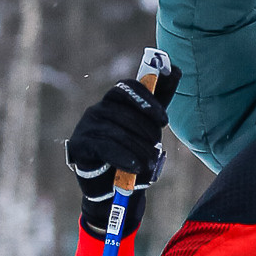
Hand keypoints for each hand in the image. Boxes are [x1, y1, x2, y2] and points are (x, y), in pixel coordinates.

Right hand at [65, 61, 180, 238]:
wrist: (112, 186)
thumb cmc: (132, 151)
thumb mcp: (149, 125)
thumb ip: (160, 99)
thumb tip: (176, 69)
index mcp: (114, 101)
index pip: (127, 87)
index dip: (147, 101)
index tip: (163, 121)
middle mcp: (98, 109)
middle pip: (124, 112)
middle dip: (145, 131)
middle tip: (156, 148)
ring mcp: (86, 126)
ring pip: (116, 131)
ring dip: (137, 148)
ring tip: (149, 163)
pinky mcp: (79, 144)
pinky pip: (104, 146)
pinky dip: (123, 156)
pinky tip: (135, 166)